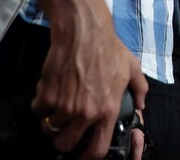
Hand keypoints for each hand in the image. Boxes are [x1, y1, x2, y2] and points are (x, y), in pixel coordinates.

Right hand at [0, 0, 149, 158]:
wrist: (84, 32)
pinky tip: (49, 92)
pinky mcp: (47, 95)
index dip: (88, 155)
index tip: (83, 151)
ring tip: (57, 106)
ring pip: (50, 129)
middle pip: (65, 145)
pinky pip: (38, 111)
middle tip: (65, 128)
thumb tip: (141, 105)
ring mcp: (64, 106)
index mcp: (108, 110)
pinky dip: (40, 105)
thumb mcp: (132, 68)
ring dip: (52, 120)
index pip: (96, 150)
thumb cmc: (109, 48)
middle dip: (64, 140)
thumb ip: (139, 90)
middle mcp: (86, 113)